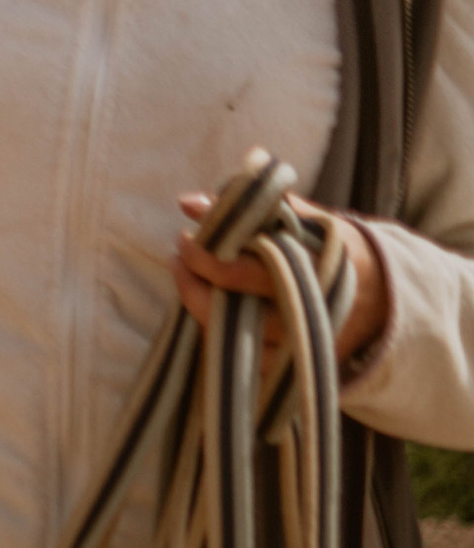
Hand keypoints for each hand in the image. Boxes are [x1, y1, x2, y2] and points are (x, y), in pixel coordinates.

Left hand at [171, 190, 389, 366]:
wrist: (387, 297)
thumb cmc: (333, 249)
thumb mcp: (307, 221)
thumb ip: (252, 208)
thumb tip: (189, 203)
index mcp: (317, 263)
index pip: (249, 262)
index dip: (208, 252)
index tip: (187, 236)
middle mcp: (312, 306)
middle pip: (238, 303)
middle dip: (196, 279)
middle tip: (180, 257)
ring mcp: (308, 341)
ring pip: (239, 335)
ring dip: (201, 308)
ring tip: (187, 280)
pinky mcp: (303, 365)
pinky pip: (251, 363)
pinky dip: (224, 339)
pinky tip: (209, 312)